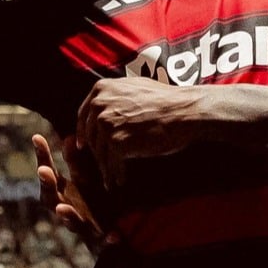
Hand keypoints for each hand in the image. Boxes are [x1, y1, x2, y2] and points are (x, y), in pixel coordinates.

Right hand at [32, 133, 107, 247]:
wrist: (107, 230)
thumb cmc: (90, 198)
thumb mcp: (84, 178)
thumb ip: (75, 161)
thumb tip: (68, 137)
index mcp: (62, 191)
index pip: (48, 173)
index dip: (42, 156)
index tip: (37, 136)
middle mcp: (67, 207)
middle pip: (51, 198)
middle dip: (47, 185)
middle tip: (43, 171)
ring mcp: (81, 224)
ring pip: (71, 221)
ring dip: (67, 215)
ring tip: (61, 209)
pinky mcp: (99, 238)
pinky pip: (102, 241)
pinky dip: (107, 239)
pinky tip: (115, 237)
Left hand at [78, 78, 201, 186]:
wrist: (184, 111)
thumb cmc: (167, 101)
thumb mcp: (135, 87)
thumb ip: (116, 97)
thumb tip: (105, 109)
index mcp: (101, 89)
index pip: (84, 115)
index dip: (84, 133)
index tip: (83, 145)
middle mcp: (99, 104)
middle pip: (92, 136)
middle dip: (97, 153)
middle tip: (102, 165)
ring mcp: (106, 123)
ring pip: (101, 153)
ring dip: (106, 168)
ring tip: (111, 178)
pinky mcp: (116, 142)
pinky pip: (112, 163)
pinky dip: (115, 174)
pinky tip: (120, 180)